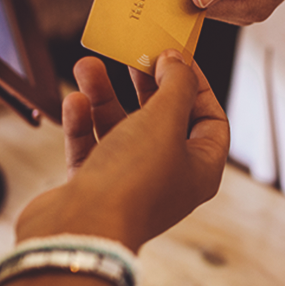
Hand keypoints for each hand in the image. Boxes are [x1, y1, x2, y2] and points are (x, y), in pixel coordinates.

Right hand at [15, 53, 229, 252]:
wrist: (79, 231)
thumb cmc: (133, 179)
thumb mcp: (164, 119)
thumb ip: (175, 84)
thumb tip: (177, 61)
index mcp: (200, 169)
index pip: (210, 119)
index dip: (196, 84)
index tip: (175, 56)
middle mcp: (168, 177)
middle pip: (162, 119)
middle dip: (145, 84)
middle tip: (132, 54)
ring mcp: (129, 183)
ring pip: (121, 129)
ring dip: (104, 96)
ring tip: (87, 66)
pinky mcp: (93, 188)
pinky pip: (92, 147)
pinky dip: (83, 123)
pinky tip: (74, 100)